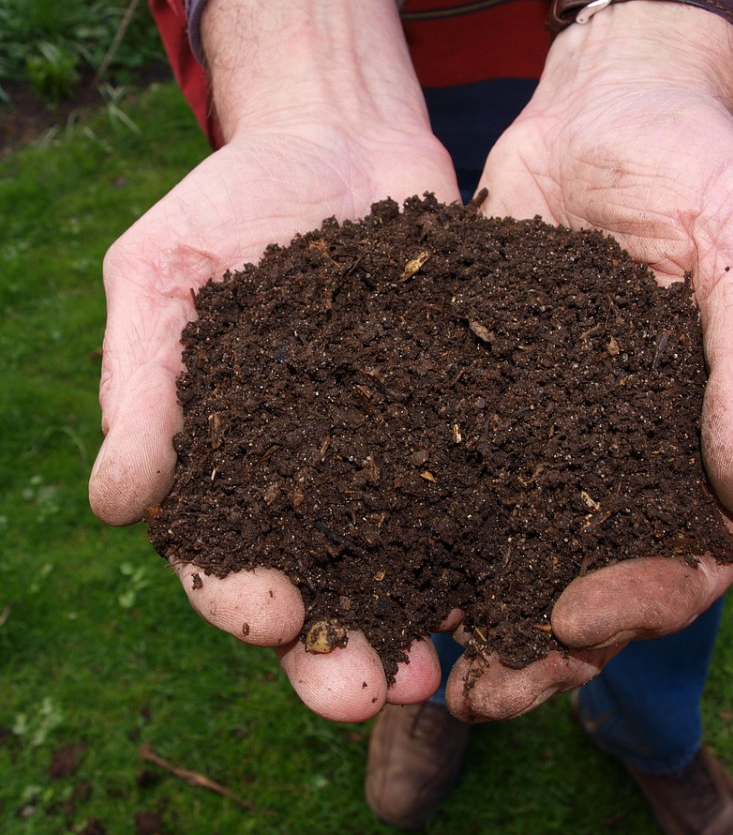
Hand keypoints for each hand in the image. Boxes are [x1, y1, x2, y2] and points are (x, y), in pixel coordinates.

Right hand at [90, 122, 459, 720]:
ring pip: (406, 561)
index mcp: (231, 462)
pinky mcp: (462, 420)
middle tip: (367, 694)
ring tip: (445, 670)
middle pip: (323, 584)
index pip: (223, 554)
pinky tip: (517, 576)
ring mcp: (395, 454)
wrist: (339, 140)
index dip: (240, 596)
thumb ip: (141, 385)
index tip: (272, 615)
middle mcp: (315, 478)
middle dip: (339, 649)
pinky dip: (493, 539)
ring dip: (420, 622)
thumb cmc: (232, 203)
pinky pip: (479, 489)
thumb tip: (114, 503)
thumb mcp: (163, 275)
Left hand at [445, 1, 732, 720]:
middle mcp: (625, 458)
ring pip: (515, 552)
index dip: (642, 603)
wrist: (603, 110)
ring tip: (415, 664)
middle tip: (481, 690)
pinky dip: (417, 531)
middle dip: (542, 645)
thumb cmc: (698, 168)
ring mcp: (550, 437)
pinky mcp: (481, 403)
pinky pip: (452, 481)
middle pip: (593, 582)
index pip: (690, 559)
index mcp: (704, 444)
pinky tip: (371, 569)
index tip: (576, 619)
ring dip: (472, 614)